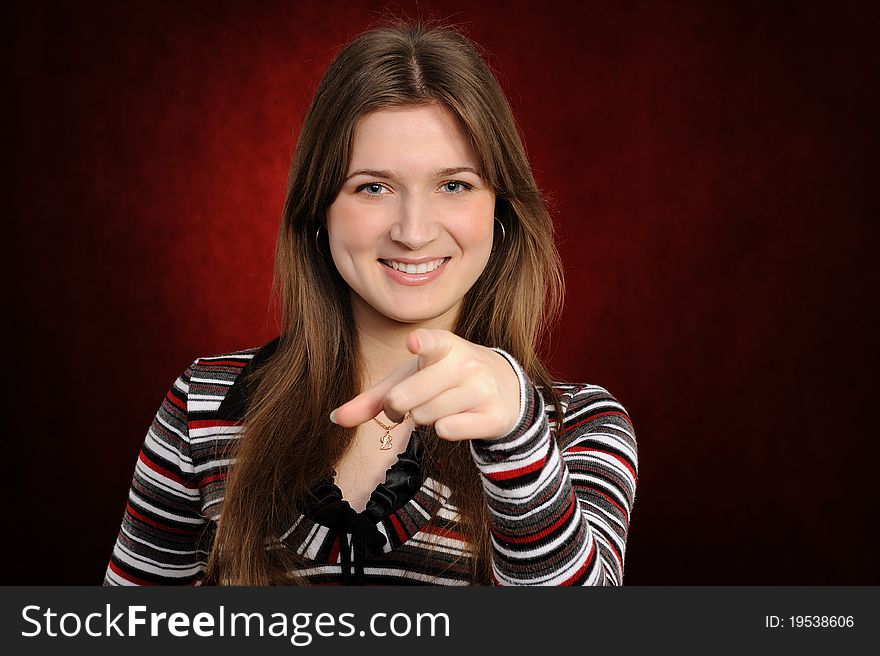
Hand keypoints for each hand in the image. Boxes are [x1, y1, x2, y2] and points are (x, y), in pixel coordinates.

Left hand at [330, 329, 520, 440]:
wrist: (505, 389)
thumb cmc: (446, 379)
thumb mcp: (412, 377)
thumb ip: (374, 397)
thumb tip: (334, 418)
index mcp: (444, 345)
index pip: (432, 342)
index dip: (421, 344)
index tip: (413, 343)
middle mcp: (465, 362)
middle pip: (409, 397)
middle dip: (400, 407)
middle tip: (408, 404)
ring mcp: (482, 388)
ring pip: (427, 417)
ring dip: (424, 418)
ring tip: (439, 407)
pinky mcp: (493, 415)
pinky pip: (450, 430)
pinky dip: (445, 430)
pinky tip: (457, 419)